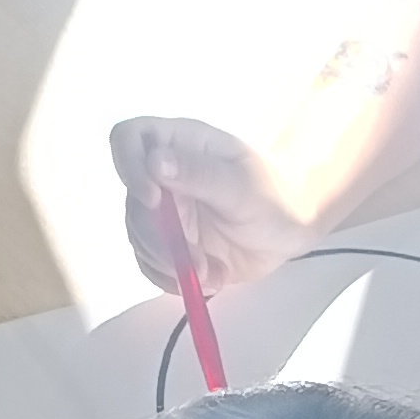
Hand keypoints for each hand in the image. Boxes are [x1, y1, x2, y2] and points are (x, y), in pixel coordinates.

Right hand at [110, 113, 303, 297]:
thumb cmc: (274, 196)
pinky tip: (205, 280)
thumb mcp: (242, 186)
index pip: (129, 138)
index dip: (129, 165)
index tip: (153, 200)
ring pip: (138, 235)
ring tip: (210, 272)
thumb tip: (154, 161)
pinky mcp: (169, 242)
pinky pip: (150, 261)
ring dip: (168, 262)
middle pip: (132, 200)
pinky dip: (171, 278)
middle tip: (196, 260)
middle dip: (159, 237)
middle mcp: (164, 174)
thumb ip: (199, 174)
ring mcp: (165, 210)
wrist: (291, 231)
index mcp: (180, 144)